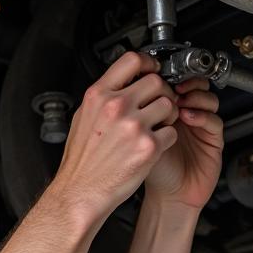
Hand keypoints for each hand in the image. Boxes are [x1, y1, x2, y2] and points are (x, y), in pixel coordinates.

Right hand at [52, 51, 178, 224]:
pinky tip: (153, 145)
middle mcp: (116, 107)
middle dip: (160, 93)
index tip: (152, 68)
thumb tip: (121, 82)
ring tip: (155, 126)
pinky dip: (166, 138)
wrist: (80, 192)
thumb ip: (103, 98)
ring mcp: (133, 126)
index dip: (147, 62)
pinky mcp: (149, 147)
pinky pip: (171, 132)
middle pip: (156, 81)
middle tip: (156, 104)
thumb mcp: (83, 118)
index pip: (131, 60)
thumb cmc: (81, 161)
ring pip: (169, 105)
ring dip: (167, 114)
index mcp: (98, 96)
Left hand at [143, 77, 223, 210]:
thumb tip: (132, 87)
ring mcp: (200, 126)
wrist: (168, 196)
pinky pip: (214, 120)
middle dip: (185, 81)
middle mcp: (185, 115)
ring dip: (195, 95)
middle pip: (194, 85)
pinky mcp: (212, 139)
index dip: (168, 75)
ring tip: (179, 102)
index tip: (157, 72)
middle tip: (172, 85)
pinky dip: (202, 115)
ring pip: (207, 98)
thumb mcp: (136, 137)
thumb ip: (137, 113)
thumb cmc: (152, 170)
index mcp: (166, 110)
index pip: (173, 82)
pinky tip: (188, 118)